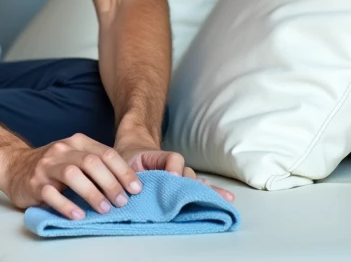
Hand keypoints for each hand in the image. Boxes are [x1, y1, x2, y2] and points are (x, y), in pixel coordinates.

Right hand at [0, 133, 143, 220]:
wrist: (13, 166)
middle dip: (111, 183)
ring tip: (104, 209)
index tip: (135, 189)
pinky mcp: (34, 183)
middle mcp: (61, 150)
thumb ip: (96, 164)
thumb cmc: (52, 166)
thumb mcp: (74, 157)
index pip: (105, 153)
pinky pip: (51, 193)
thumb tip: (128, 183)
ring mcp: (46, 166)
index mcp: (76, 142)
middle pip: (91, 162)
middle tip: (122, 202)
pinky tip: (78, 215)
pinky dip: (66, 205)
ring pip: (72, 174)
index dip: (123, 171)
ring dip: (92, 193)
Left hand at [114, 136, 234, 201]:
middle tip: (210, 194)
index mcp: (159, 158)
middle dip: (198, 186)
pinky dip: (209, 194)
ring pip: (194, 183)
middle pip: (189, 175)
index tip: (173, 177)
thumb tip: (137, 190)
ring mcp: (180, 177)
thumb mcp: (124, 162)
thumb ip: (131, 173)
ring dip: (207, 192)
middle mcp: (174, 168)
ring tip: (225, 199)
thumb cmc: (127, 159)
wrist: (132, 151)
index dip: (174, 168)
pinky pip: (196, 189)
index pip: (173, 159)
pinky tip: (226, 199)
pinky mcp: (180, 187)